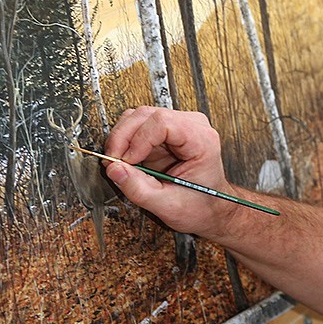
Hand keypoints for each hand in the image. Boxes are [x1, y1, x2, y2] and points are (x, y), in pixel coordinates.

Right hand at [104, 107, 236, 235]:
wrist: (209, 208)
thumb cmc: (199, 206)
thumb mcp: (168, 206)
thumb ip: (139, 189)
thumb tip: (114, 168)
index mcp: (202, 140)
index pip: (163, 122)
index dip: (138, 140)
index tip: (126, 162)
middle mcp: (192, 126)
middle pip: (146, 115)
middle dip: (123, 138)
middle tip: (113, 163)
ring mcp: (178, 125)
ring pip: (138, 117)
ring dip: (122, 139)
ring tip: (119, 163)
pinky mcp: (165, 131)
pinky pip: (138, 125)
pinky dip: (125, 141)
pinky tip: (126, 160)